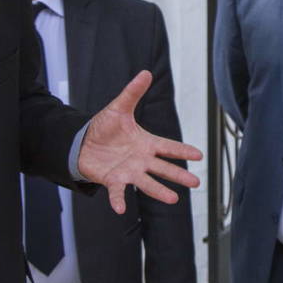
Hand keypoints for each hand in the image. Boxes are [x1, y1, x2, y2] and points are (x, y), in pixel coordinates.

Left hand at [79, 71, 201, 213]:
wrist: (83, 142)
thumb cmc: (104, 127)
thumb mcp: (119, 107)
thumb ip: (133, 93)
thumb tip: (146, 73)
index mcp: (145, 143)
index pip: (168, 147)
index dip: (182, 151)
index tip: (199, 155)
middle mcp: (141, 160)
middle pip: (163, 168)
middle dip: (179, 175)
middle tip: (195, 182)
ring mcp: (128, 171)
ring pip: (147, 183)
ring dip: (159, 191)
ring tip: (173, 199)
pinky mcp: (113, 180)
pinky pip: (118, 192)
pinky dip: (119, 200)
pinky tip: (121, 209)